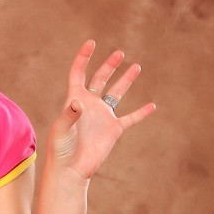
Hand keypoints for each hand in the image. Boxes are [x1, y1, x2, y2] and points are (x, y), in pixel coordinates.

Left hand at [46, 39, 155, 180]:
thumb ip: (70, 115)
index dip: (83, 58)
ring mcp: (103, 116)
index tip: (91, 43)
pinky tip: (152, 106)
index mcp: (74, 99)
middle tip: (119, 53)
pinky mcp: (113, 130)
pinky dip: (141, 113)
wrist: (70, 170)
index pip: (78, 73)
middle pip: (100, 79)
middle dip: (109, 65)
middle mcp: (90, 105)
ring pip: (116, 93)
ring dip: (125, 80)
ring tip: (136, 66)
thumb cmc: (61, 150)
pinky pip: (130, 119)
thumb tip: (79, 103)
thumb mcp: (61, 130)